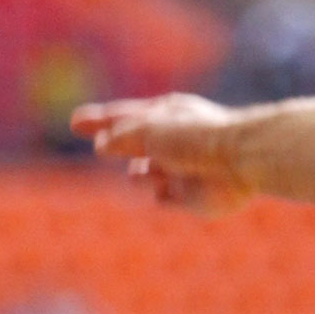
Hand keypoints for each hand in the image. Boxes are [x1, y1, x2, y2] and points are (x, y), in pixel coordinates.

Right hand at [72, 93, 253, 211]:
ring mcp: (179, 168)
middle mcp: (171, 141)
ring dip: (140, 173)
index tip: (75, 122)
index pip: (124, 117)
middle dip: (115, 147)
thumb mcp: (148, 129)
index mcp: (165, 115)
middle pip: (130, 146)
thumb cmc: (194, 136)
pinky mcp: (189, 197)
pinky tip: (172, 187)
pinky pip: (161, 198)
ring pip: (139, 175)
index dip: (99, 120)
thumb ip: (121, 137)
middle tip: (105, 148)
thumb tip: (101, 145)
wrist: (239, 161)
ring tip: (160, 166)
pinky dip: (160, 194)